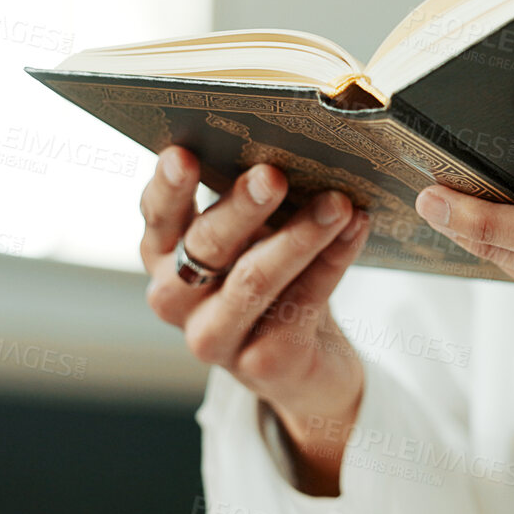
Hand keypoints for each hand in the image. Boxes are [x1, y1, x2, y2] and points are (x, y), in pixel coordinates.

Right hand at [139, 148, 372, 494]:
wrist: (304, 363)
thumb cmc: (274, 280)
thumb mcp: (254, 235)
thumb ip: (255, 199)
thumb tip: (289, 149)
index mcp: (164, 253)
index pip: (158, 213)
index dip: (169, 186)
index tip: (182, 155)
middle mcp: (175, 298)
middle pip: (206, 245)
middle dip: (243, 206)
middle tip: (273, 175)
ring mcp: (212, 337)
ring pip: (254, 279)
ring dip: (300, 236)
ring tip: (337, 203)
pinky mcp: (260, 364)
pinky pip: (301, 303)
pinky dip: (332, 261)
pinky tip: (356, 229)